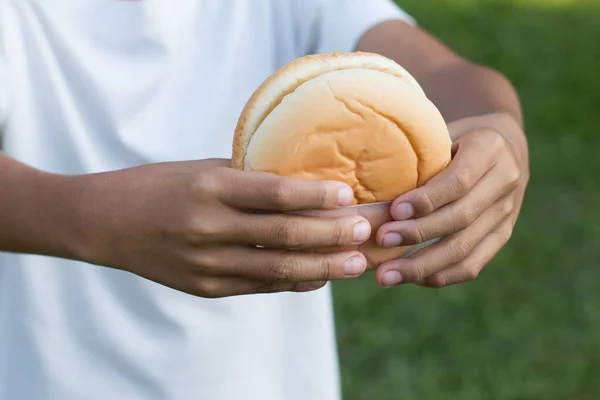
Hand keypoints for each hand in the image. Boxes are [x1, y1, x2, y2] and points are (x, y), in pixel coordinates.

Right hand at [74, 159, 370, 297]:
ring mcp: (206, 263)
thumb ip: (248, 179)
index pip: (275, 194)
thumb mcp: (201, 169)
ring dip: (322, 267)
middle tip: (366, 231)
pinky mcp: (204, 287)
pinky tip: (319, 277)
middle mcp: (208, 228)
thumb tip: (303, 186)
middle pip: (284, 236)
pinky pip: (259, 287)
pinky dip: (292, 282)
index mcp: (209, 188)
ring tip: (356, 263)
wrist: (104, 222)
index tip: (349, 195)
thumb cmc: (158, 185)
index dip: (316, 197)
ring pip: (277, 270)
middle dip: (331, 235)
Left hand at [374, 113, 528, 287]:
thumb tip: (366, 182)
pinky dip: (438, 275)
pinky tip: (409, 278)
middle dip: (418, 234)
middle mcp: (504, 183)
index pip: (459, 181)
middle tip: (381, 240)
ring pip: (465, 249)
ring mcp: (506, 214)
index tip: (394, 211)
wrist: (501, 147)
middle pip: (460, 218)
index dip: (427, 200)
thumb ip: (416, 155)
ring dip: (422, 266)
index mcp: (489, 149)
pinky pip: (472, 265)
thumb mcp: (439, 133)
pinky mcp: (500, 237)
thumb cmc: (452, 138)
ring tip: (386, 276)